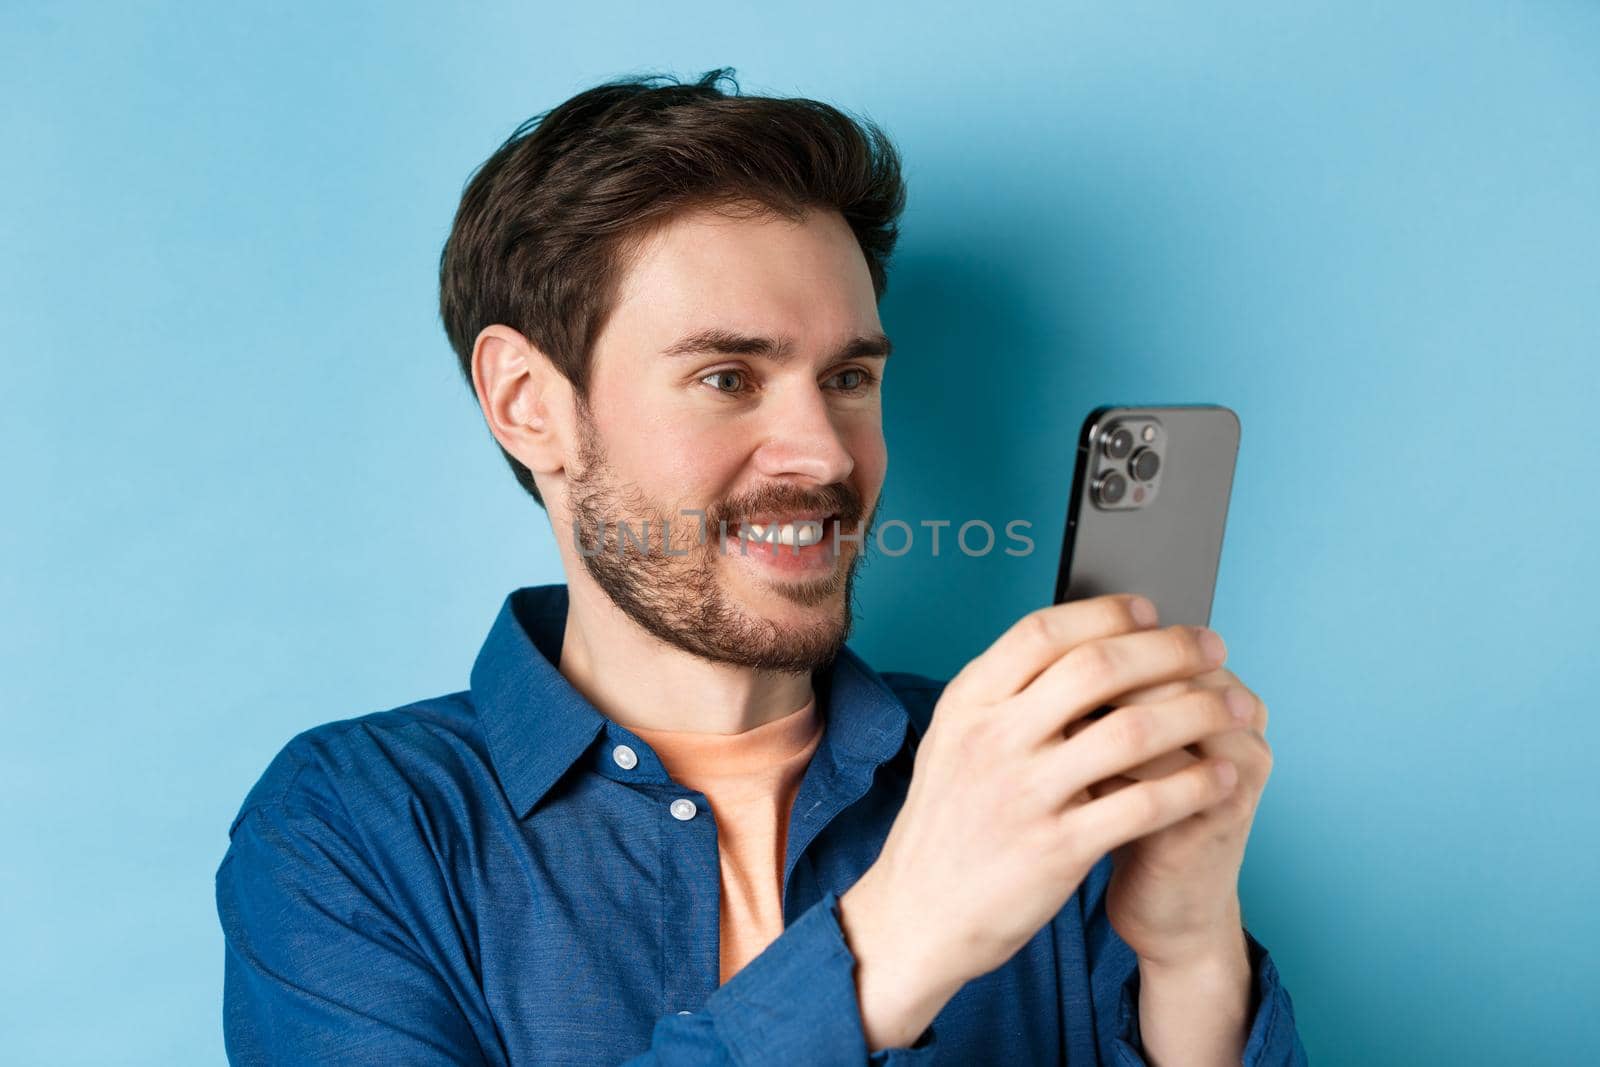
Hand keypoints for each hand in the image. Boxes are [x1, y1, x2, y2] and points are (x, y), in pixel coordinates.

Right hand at [839, 593, 1245, 1050]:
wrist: (917, 913)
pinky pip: (1142, 806)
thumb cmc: (947, 823)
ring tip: (1234, 706)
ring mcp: (1023, 794)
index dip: (1104, 614)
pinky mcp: (1055, 850)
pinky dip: (1192, 786)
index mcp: (967, 704)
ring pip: (1131, 732)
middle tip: (1210, 646)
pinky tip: (1219, 777)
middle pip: (1096, 668)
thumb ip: (1006, 694)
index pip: (1042, 632)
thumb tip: (1080, 643)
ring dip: (1197, 712)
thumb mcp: (953, 740)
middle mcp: (992, 739)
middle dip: (1168, 650)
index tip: (1150, 612)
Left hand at [1064, 622, 1272, 969]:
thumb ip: (1096, 693)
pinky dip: (1105, 773)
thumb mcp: (1114, 742)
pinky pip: (1158, 780)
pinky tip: (1063, 776)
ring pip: (1161, 721)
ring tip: (1043, 725)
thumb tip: (1040, 643)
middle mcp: (1240, 721)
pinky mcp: (1218, 816)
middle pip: (1163, 673)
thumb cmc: (1130, 810)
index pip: (1157, 639)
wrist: (1168, 903)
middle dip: (1094, 677)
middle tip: (1036, 684)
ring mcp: (1236, 768)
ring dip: (1096, 721)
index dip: (1096, 641)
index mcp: (1219, 688)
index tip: (1040, 648)